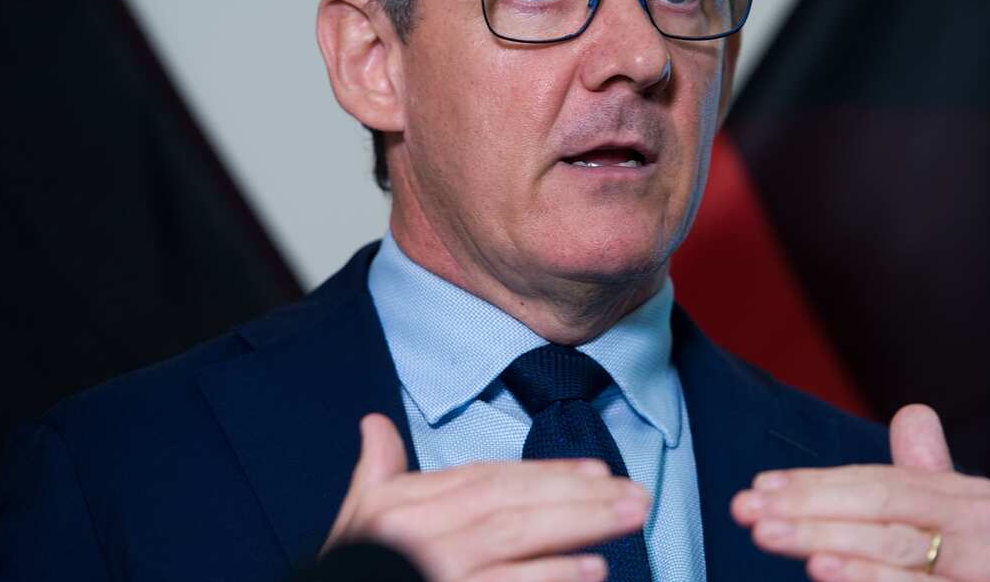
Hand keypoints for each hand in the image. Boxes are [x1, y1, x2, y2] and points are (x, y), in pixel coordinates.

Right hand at [323, 414, 648, 580]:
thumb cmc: (354, 566)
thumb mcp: (360, 518)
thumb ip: (378, 472)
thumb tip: (375, 424)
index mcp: (406, 507)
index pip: (488, 481)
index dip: (546, 473)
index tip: (599, 471)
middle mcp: (421, 536)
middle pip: (509, 507)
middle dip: (578, 498)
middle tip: (636, 496)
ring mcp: (435, 572)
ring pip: (511, 544)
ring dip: (574, 532)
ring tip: (624, 524)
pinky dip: (547, 581)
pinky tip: (589, 573)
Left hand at [730, 404, 989, 580]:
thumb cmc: (972, 581)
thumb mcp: (952, 528)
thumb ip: (924, 478)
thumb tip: (913, 414)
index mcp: (972, 499)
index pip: (880, 482)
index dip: (816, 483)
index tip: (758, 487)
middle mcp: (988, 528)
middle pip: (881, 509)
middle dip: (806, 509)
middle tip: (746, 511)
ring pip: (893, 548)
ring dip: (825, 541)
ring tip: (771, 535)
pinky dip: (866, 579)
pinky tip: (823, 573)